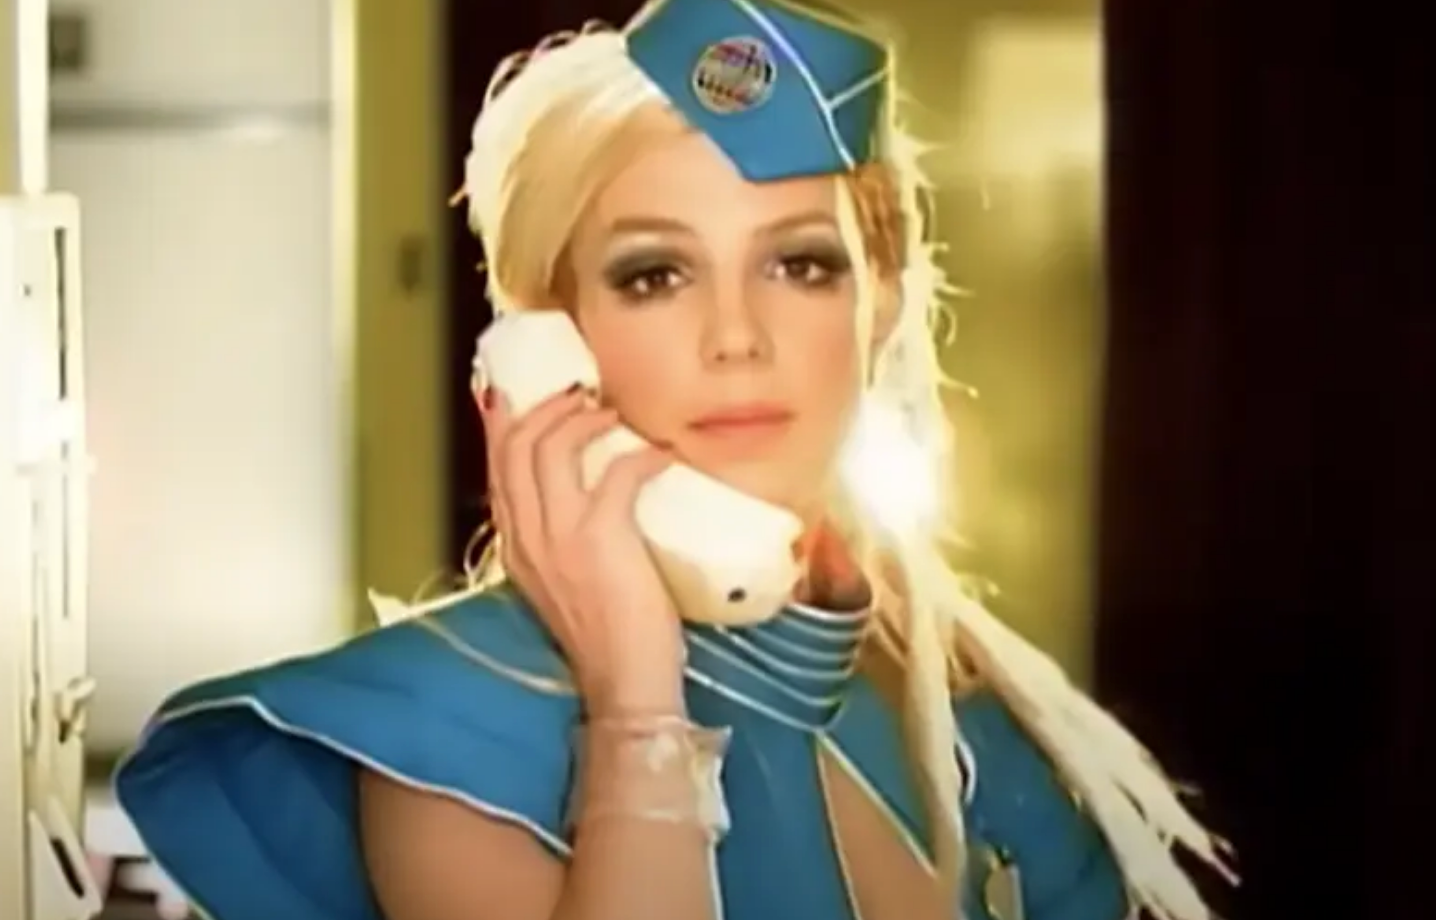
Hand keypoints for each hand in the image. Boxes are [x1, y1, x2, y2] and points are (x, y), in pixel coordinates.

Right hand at [478, 384, 685, 715]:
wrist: (625, 686)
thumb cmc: (607, 638)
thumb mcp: (563, 583)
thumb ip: (558, 539)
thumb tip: (580, 494)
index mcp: (514, 547)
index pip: (496, 468)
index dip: (506, 422)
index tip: (520, 391)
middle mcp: (526, 536)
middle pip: (515, 445)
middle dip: (544, 405)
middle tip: (579, 392)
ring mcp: (559, 536)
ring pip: (549, 447)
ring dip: (582, 418)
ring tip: (610, 412)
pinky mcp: (601, 538)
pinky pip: (616, 472)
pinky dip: (640, 455)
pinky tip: (660, 455)